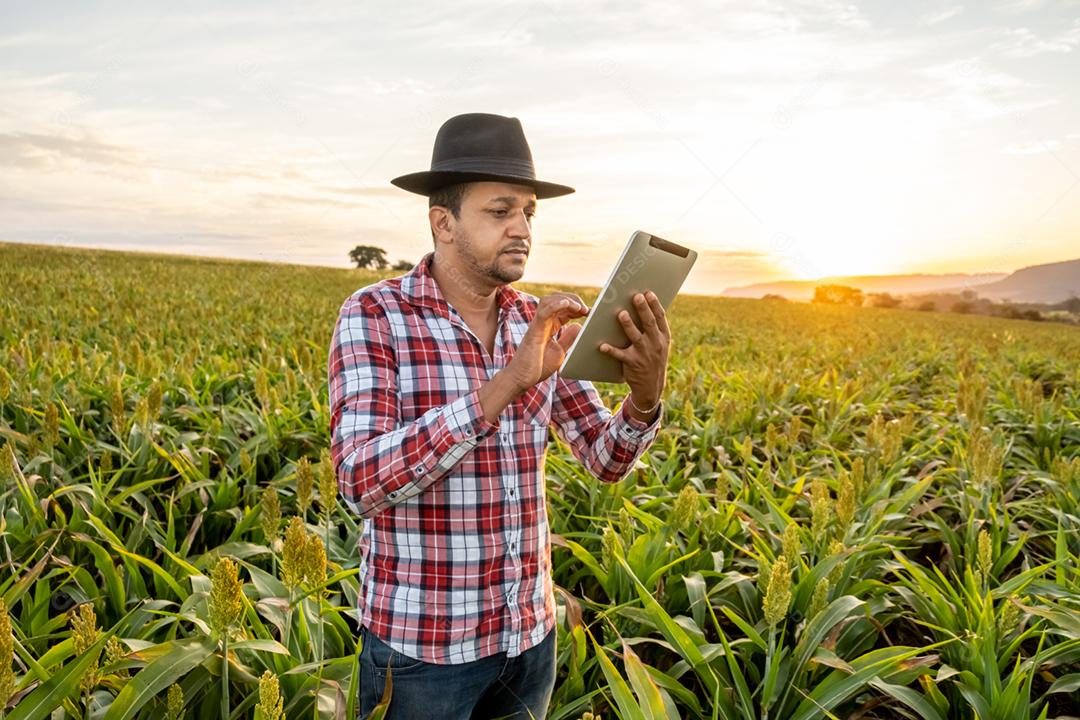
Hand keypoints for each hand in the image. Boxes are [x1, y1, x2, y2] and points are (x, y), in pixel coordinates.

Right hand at [505, 292, 588, 392]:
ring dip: (566, 300)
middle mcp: (542, 322)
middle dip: (573, 300)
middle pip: (556, 299)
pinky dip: (555, 305)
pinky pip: (543, 313)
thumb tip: (579, 326)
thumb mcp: (559, 352)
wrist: (521, 379)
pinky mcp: (534, 331)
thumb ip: (568, 339)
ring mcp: (537, 325)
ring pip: (549, 301)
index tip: (590, 312)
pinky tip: (567, 303)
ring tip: (579, 307)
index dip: (577, 307)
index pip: (563, 308)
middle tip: (587, 310)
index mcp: (549, 325)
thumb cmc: (537, 367)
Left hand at [598, 291, 669, 406]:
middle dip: (643, 309)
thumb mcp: (660, 344)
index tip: (648, 292)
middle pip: (649, 324)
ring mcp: (644, 354)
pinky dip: (610, 350)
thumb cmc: (652, 358)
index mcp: (664, 337)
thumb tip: (642, 306)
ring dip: (628, 325)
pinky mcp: (632, 363)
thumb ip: (654, 329)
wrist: (651, 386)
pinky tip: (601, 345)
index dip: (655, 304)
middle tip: (636, 296)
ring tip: (621, 314)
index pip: (660, 318)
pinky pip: (620, 355)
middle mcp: (656, 344)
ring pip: (635, 337)